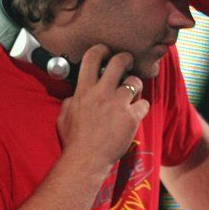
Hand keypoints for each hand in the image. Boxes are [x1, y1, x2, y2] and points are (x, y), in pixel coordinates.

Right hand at [57, 44, 149, 171]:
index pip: (92, 57)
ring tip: (133, 92)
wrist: (86, 160)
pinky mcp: (131, 117)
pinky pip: (144, 104)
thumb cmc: (73, 141)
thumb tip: (75, 95)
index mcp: (84, 90)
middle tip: (128, 62)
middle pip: (119, 62)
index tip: (106, 51)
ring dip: (136, 85)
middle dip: (126, 58)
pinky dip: (141, 108)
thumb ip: (71, 101)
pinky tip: (136, 113)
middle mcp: (102, 92)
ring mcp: (118, 104)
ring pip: (135, 82)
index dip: (102, 49)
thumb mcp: (64, 116)